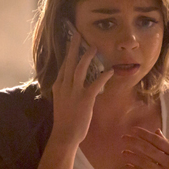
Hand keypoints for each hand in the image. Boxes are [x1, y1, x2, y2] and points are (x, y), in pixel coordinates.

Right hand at [51, 31, 112, 145]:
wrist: (65, 135)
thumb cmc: (64, 120)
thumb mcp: (61, 101)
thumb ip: (66, 90)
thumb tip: (71, 83)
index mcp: (58, 86)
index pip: (63, 65)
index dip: (67, 53)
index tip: (71, 42)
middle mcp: (64, 86)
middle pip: (69, 62)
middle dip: (73, 47)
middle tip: (77, 34)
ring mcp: (74, 92)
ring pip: (79, 69)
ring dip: (87, 57)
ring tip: (94, 47)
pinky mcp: (84, 99)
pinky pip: (95, 84)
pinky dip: (103, 76)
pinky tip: (110, 71)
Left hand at [122, 127, 168, 168]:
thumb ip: (167, 144)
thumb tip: (156, 131)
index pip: (157, 140)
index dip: (144, 134)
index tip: (133, 130)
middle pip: (149, 150)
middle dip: (134, 142)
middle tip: (123, 138)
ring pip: (145, 163)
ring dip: (132, 156)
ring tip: (123, 152)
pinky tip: (127, 166)